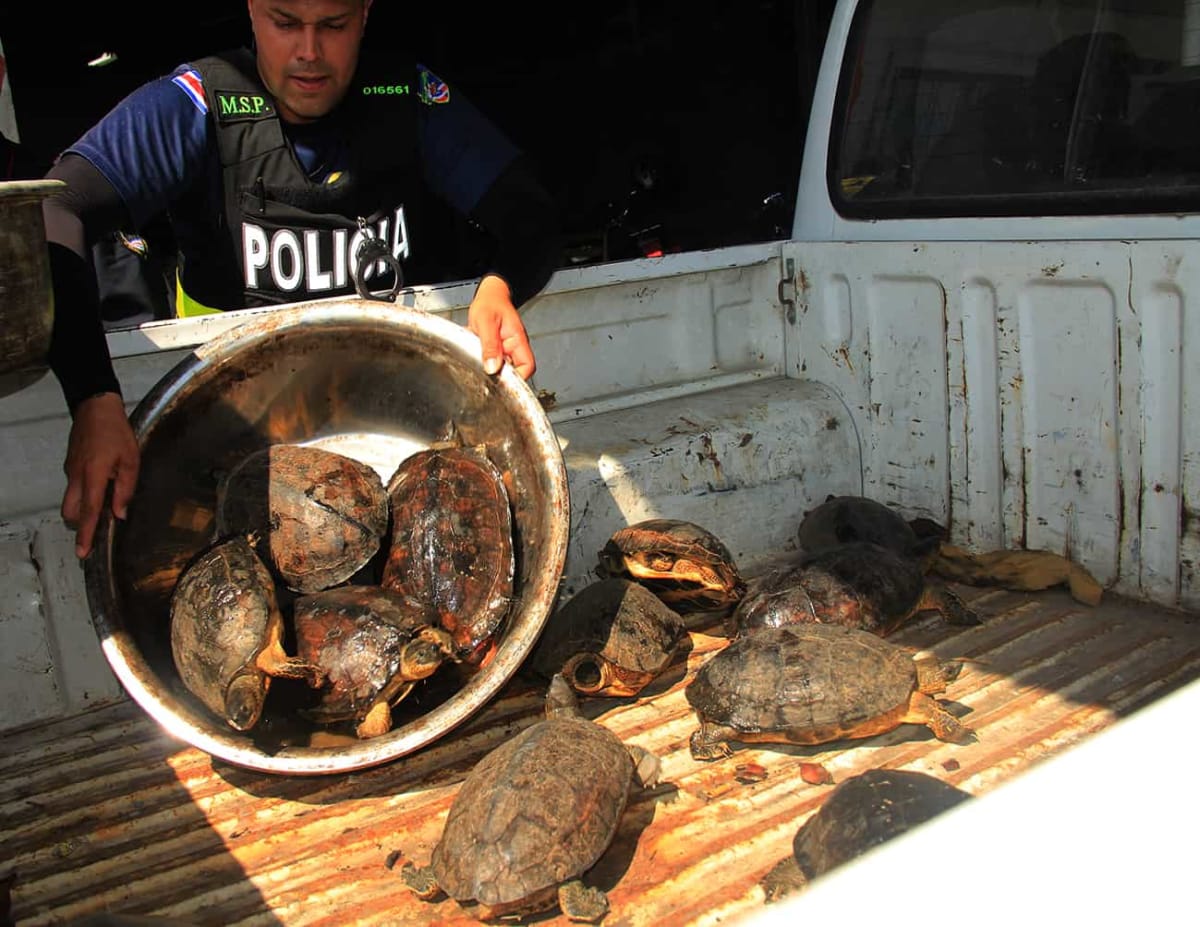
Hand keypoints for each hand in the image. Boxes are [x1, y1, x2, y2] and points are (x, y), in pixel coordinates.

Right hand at [61, 392, 139, 558]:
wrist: (95, 407)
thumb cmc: (117, 432)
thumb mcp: (131, 460)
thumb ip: (125, 489)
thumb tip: (120, 514)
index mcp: (93, 475)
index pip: (89, 512)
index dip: (87, 534)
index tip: (82, 552)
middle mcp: (76, 476)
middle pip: (72, 511)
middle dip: (82, 523)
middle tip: (97, 527)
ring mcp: (70, 471)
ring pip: (71, 500)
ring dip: (83, 508)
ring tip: (104, 504)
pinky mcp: (70, 465)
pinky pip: (74, 487)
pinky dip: (84, 494)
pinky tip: (101, 485)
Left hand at [466, 274, 535, 379]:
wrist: (488, 295)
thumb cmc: (490, 303)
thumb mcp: (486, 322)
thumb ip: (490, 345)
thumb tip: (492, 368)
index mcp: (518, 340)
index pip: (527, 367)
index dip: (516, 377)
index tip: (500, 379)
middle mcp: (515, 348)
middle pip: (513, 371)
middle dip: (496, 372)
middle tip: (482, 364)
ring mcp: (506, 350)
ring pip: (499, 368)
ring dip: (486, 364)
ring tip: (476, 349)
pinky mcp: (496, 351)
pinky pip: (490, 361)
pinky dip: (480, 358)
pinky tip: (473, 348)